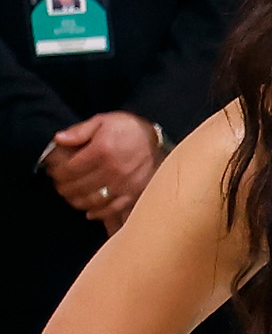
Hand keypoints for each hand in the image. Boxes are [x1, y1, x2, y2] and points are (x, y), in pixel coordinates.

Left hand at [45, 112, 159, 225]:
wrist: (156, 137)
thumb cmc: (126, 128)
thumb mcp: (101, 121)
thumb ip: (79, 131)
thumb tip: (58, 139)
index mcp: (102, 150)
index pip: (70, 170)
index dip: (56, 173)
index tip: (53, 172)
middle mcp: (113, 169)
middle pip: (78, 187)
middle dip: (64, 187)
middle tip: (59, 185)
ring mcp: (125, 183)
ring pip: (92, 200)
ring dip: (77, 201)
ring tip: (71, 196)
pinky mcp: (135, 192)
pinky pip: (113, 208)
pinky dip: (98, 213)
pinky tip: (89, 211)